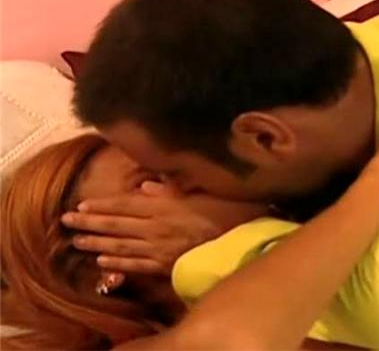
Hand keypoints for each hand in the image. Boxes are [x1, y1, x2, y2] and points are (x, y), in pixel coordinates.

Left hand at [62, 183, 269, 274]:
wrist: (241, 239)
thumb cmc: (225, 210)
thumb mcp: (201, 190)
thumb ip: (172, 187)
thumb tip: (147, 184)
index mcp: (163, 205)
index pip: (124, 204)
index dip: (101, 205)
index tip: (81, 204)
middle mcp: (155, 226)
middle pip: (116, 224)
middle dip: (89, 223)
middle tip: (65, 222)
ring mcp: (159, 247)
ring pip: (120, 245)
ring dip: (96, 243)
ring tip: (76, 242)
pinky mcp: (166, 265)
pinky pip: (137, 265)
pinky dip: (118, 264)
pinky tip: (102, 263)